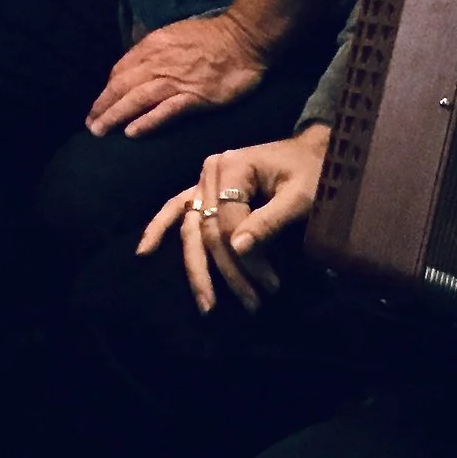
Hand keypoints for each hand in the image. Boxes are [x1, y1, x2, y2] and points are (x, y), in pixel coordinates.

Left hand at [87, 12, 266, 138]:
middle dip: (103, 107)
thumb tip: (138, 68)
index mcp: (153, 46)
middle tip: (90, 125)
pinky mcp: (194, 96)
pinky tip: (132, 132)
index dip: (107, 91)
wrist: (245, 39)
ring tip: (100, 131)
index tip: (99, 106)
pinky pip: (165, 111)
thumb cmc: (212, 37)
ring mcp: (176, 80)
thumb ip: (155, 51)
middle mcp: (158, 63)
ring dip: (115, 116)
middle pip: (122, 86)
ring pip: (137, 99)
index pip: (120, 71)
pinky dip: (147, 122)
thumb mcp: (174, 35)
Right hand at [136, 127, 329, 313]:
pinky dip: (158, 228)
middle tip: (251, 304)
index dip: (247, 258)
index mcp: (233, 166)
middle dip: (227, 272)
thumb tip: (238, 249)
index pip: (229, 222)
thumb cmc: (310, 172)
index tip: (270, 285)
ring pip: (191, 229)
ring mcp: (203, 181)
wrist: (311, 152)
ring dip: (197, 268)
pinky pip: (176, 210)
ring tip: (207, 305)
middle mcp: (210, 171)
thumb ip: (269, 220)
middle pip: (208, 230)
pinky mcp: (204, 191)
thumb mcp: (299, 196)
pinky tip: (144, 252)